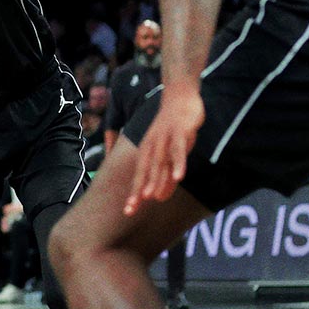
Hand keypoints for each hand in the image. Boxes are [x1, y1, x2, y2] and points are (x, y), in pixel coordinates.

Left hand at [125, 87, 204, 215]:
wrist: (180, 97)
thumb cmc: (173, 129)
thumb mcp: (169, 154)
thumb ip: (165, 176)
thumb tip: (159, 198)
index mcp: (147, 151)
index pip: (139, 176)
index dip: (134, 193)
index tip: (128, 211)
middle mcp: (152, 146)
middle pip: (145, 172)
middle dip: (138, 191)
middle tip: (132, 209)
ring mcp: (165, 139)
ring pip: (160, 163)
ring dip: (156, 180)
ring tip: (151, 198)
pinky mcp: (180, 132)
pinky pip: (179, 150)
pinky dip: (179, 163)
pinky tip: (180, 177)